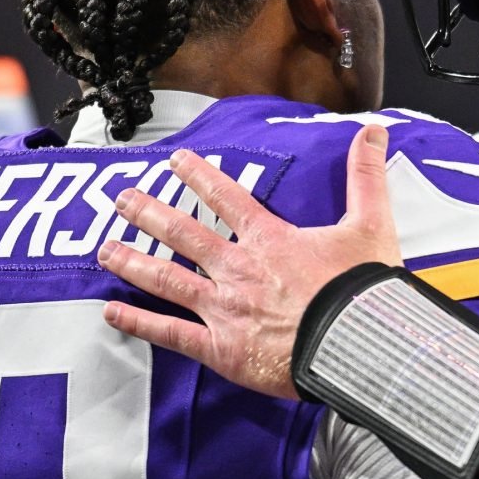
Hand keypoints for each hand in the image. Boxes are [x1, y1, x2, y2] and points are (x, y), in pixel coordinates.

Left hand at [99, 124, 402, 396]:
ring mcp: (224, 308)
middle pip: (184, 234)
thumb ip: (366, 177)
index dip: (200, 176)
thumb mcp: (372, 224)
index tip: (176, 161)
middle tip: (121, 199)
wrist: (356, 342)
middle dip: (149, 213)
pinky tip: (111, 312)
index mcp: (270, 239)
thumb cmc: (362, 289)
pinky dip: (138, 323)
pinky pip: (171, 334)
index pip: (227, 199)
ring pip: (167, 279)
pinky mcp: (221, 348)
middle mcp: (238, 269)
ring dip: (133, 262)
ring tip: (105, 249)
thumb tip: (373, 130)